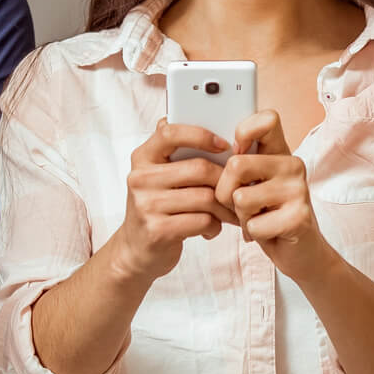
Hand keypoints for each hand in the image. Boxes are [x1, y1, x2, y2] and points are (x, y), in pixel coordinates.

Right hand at [107, 120, 239, 285]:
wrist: (135, 250)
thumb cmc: (157, 208)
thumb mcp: (158, 176)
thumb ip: (177, 152)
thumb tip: (211, 123)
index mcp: (143, 158)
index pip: (170, 132)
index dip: (201, 135)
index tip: (224, 145)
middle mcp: (140, 178)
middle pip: (199, 168)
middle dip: (225, 181)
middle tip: (238, 189)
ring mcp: (147, 205)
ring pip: (205, 197)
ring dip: (224, 208)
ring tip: (229, 213)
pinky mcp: (158, 230)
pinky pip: (203, 221)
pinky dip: (214, 226)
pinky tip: (210, 228)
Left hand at [215, 110, 333, 282]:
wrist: (300, 251)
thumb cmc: (267, 213)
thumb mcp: (251, 183)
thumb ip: (235, 164)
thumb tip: (191, 145)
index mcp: (279, 151)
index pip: (267, 119)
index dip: (244, 132)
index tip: (236, 152)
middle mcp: (292, 164)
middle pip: (236, 165)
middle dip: (225, 192)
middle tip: (238, 204)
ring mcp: (298, 190)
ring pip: (241, 198)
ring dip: (240, 216)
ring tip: (257, 218)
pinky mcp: (300, 217)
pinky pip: (253, 225)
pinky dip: (253, 234)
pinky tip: (268, 232)